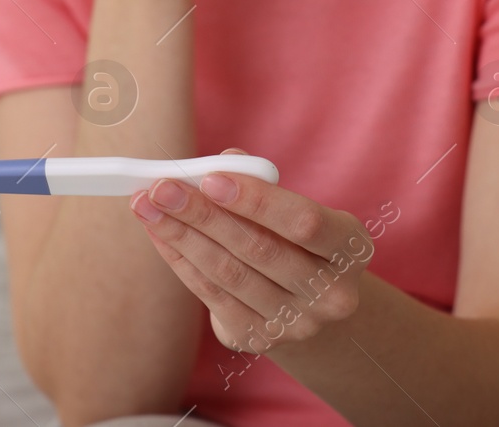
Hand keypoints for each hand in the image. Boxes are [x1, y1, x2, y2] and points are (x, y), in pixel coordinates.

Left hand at [128, 148, 374, 356]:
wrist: (315, 305)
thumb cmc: (301, 241)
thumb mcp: (301, 210)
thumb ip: (265, 184)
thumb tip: (221, 160)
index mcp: (350, 248)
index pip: (303, 222)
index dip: (256, 201)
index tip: (210, 178)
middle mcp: (331, 293)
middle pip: (258, 249)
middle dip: (203, 215)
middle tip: (162, 188)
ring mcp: (296, 323)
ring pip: (229, 274)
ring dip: (181, 237)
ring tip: (148, 207)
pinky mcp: (260, 339)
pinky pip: (212, 295)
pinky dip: (181, 261)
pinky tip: (159, 235)